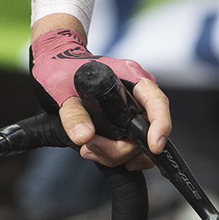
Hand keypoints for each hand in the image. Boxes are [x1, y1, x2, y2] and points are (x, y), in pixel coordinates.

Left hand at [30, 19, 170, 170]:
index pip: (156, 102)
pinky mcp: (126, 122)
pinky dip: (116, 154)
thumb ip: (72, 114)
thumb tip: (84, 136)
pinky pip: (131, 146)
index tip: (153, 145)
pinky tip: (98, 152)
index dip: (160, 125)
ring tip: (88, 148)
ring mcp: (133, 108)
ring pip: (139, 144)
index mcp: (130, 75)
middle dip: (120, 148)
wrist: (57, 65)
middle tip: (90, 147)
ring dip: (114, 154)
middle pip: (146, 131)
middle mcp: (137, 93)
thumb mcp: (61, 88)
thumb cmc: (62, 67)